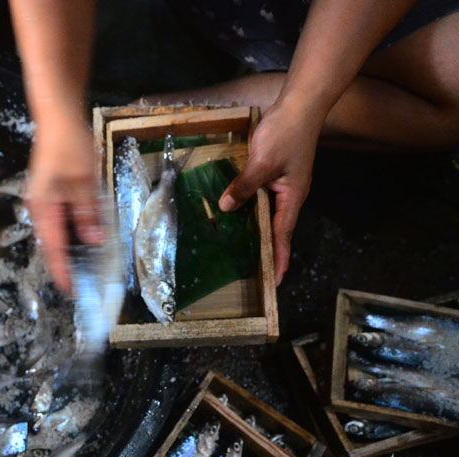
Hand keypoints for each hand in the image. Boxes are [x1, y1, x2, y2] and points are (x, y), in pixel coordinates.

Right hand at [26, 117, 103, 292]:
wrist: (58, 116)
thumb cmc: (69, 145)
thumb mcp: (84, 180)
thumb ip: (88, 213)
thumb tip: (93, 241)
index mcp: (45, 208)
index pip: (54, 248)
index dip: (63, 271)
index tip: (72, 291)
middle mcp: (41, 209)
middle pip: (54, 245)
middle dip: (68, 265)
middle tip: (85, 284)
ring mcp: (46, 202)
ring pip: (59, 234)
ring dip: (72, 250)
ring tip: (88, 268)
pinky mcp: (53, 194)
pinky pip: (63, 221)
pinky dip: (75, 233)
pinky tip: (88, 239)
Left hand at [219, 99, 322, 284]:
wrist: (299, 105)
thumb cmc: (285, 133)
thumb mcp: (262, 162)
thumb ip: (245, 186)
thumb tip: (227, 208)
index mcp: (293, 197)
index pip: (284, 235)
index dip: (279, 258)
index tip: (276, 280)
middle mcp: (291, 195)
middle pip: (277, 228)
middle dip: (268, 250)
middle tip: (256, 273)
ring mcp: (284, 184)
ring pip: (269, 213)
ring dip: (259, 231)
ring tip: (245, 250)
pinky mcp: (276, 173)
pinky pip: (264, 198)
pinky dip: (252, 208)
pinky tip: (239, 213)